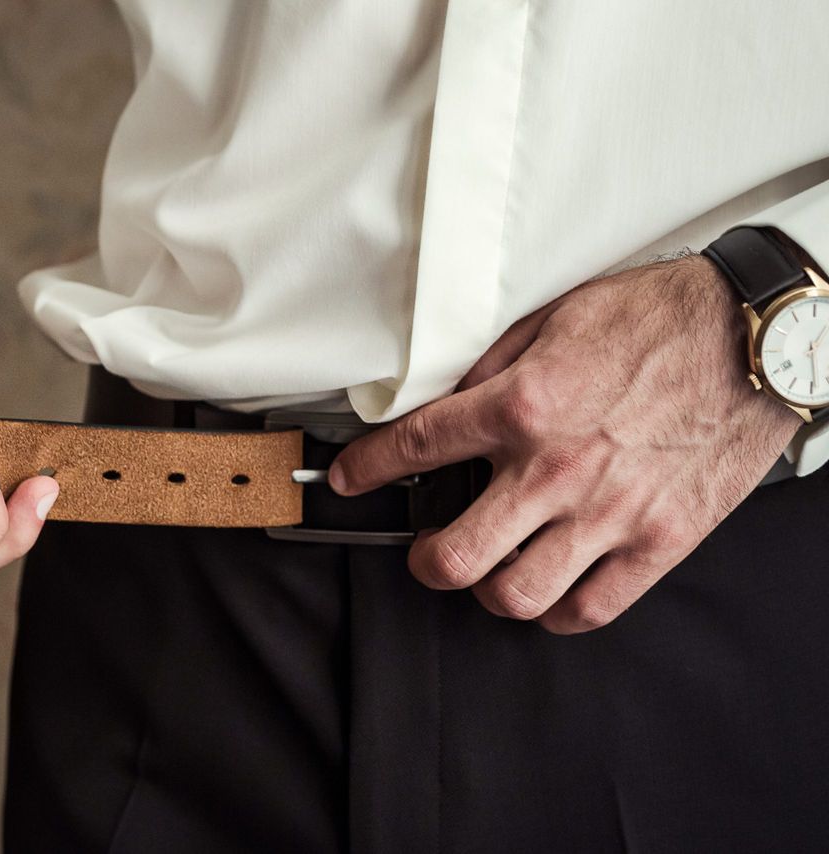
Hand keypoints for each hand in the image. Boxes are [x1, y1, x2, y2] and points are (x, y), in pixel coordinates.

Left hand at [328, 255, 801, 633]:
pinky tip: (551, 590)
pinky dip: (559, 612)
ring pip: (516, 596)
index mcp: (521, 406)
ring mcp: (609, 514)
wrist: (754, 336)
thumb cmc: (659, 318)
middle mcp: (555, 469)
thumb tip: (447, 403)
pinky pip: (592, 608)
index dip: (368, 470)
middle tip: (425, 550)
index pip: (416, 449)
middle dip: (423, 560)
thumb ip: (492, 368)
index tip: (350, 479)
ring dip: (489, 590)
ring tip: (491, 570)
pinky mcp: (660, 540)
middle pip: (454, 555)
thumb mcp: (553, 319)